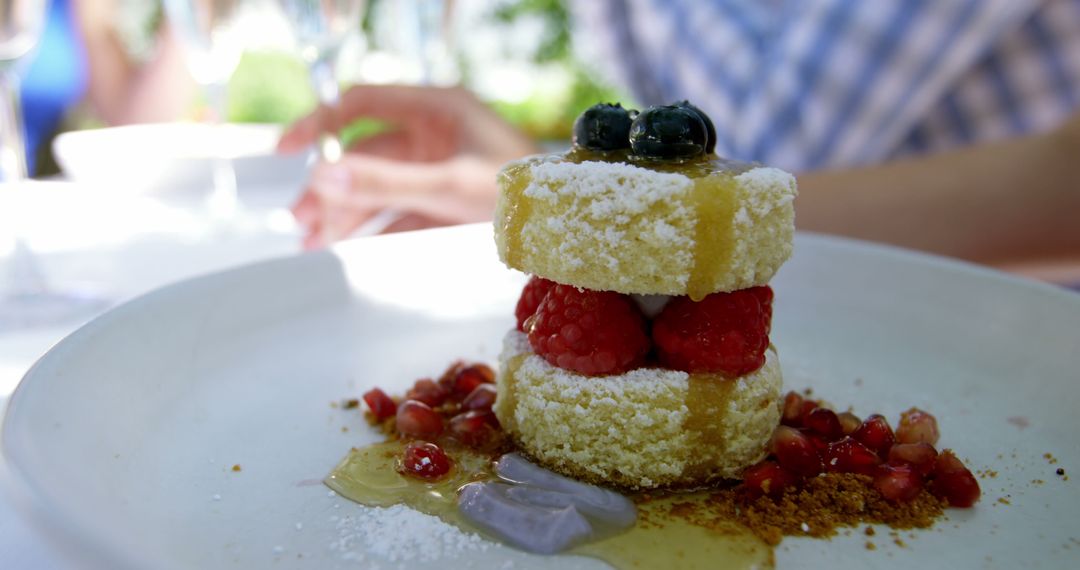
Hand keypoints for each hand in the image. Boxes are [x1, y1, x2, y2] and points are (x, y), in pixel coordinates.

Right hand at [278, 85, 537, 247]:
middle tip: (300, 220)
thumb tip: (319, 180)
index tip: (285, 151)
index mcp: (437, 109)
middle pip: (365, 154)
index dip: (320, 124)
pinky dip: (374, 232)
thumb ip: (384, 184)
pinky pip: (400, 214)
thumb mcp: (449, 187)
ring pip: (380, 188)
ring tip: (314, 246)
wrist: (568, 229)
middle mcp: (435, 134)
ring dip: (347, 214)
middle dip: (331, 187)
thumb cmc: (522, 194)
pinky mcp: (447, 203)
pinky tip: (349, 252)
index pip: (362, 104)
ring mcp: (440, 169)